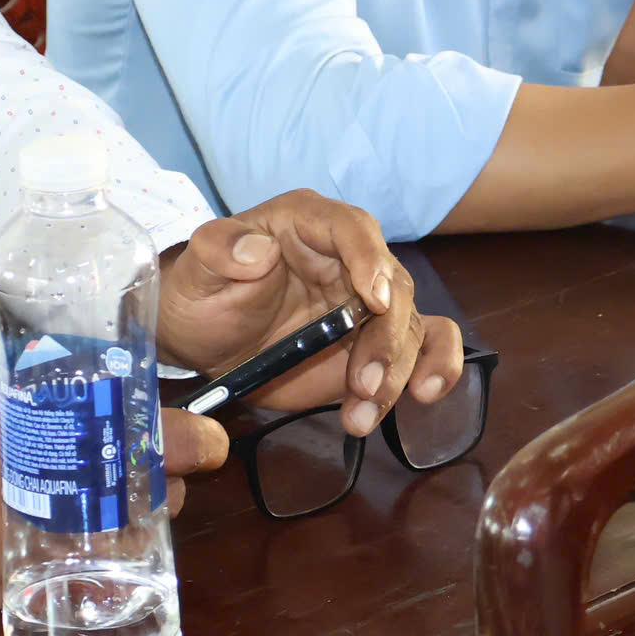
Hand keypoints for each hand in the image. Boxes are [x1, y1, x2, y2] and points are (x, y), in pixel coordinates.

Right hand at [0, 351, 227, 605]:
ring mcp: (57, 555)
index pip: (180, 448)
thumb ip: (67, 374)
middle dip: (155, 480)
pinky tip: (53, 526)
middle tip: (125, 460)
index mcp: (79, 440)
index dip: (197, 441)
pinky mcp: (31, 588)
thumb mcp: (4, 373)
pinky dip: (79, 552)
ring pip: (130, 544)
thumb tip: (120, 374)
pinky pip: (82, 573)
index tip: (200, 439)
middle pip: (165, 501)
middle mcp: (79, 505)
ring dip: (124, 519)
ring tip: (91, 494)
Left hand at [157, 190, 464, 436]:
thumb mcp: (198, 267)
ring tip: (362, 413)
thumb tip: (255, 249)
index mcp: (309, 222)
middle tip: (363, 382)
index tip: (372, 299)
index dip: (368, 258)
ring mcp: (369, 302)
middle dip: (385, 336)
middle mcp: (350, 257)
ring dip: (398, 370)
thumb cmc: (203, 292)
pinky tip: (426, 395)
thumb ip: (219, 250)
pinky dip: (436, 366)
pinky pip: (426, 344)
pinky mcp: (379, 342)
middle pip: (392, 285)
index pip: (351, 227)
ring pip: (410, 324)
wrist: (207, 342)